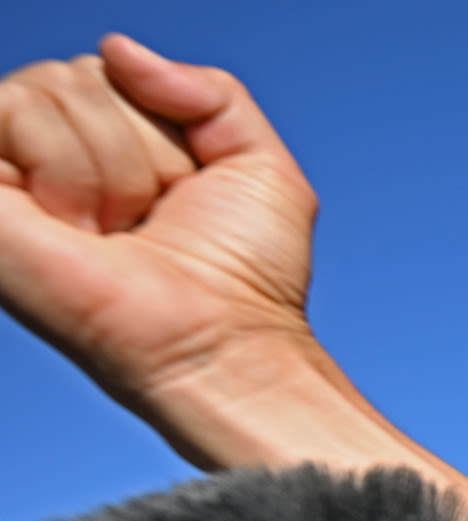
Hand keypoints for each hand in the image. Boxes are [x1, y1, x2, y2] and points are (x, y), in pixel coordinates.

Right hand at [0, 36, 315, 427]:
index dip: (164, 126)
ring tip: (116, 231)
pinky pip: (4, 108)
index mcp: (109, 153)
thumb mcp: (258, 161)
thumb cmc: (245, 276)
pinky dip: (61, 161)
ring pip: (47, 85)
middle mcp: (53, 164)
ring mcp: (12, 182)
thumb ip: (209, 89)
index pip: (114, 70)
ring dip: (111, 164)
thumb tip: (115, 47)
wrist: (218, 342)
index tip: (184, 194)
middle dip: (140, 144)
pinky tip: (78, 225)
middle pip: (80, 73)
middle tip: (148, 219)